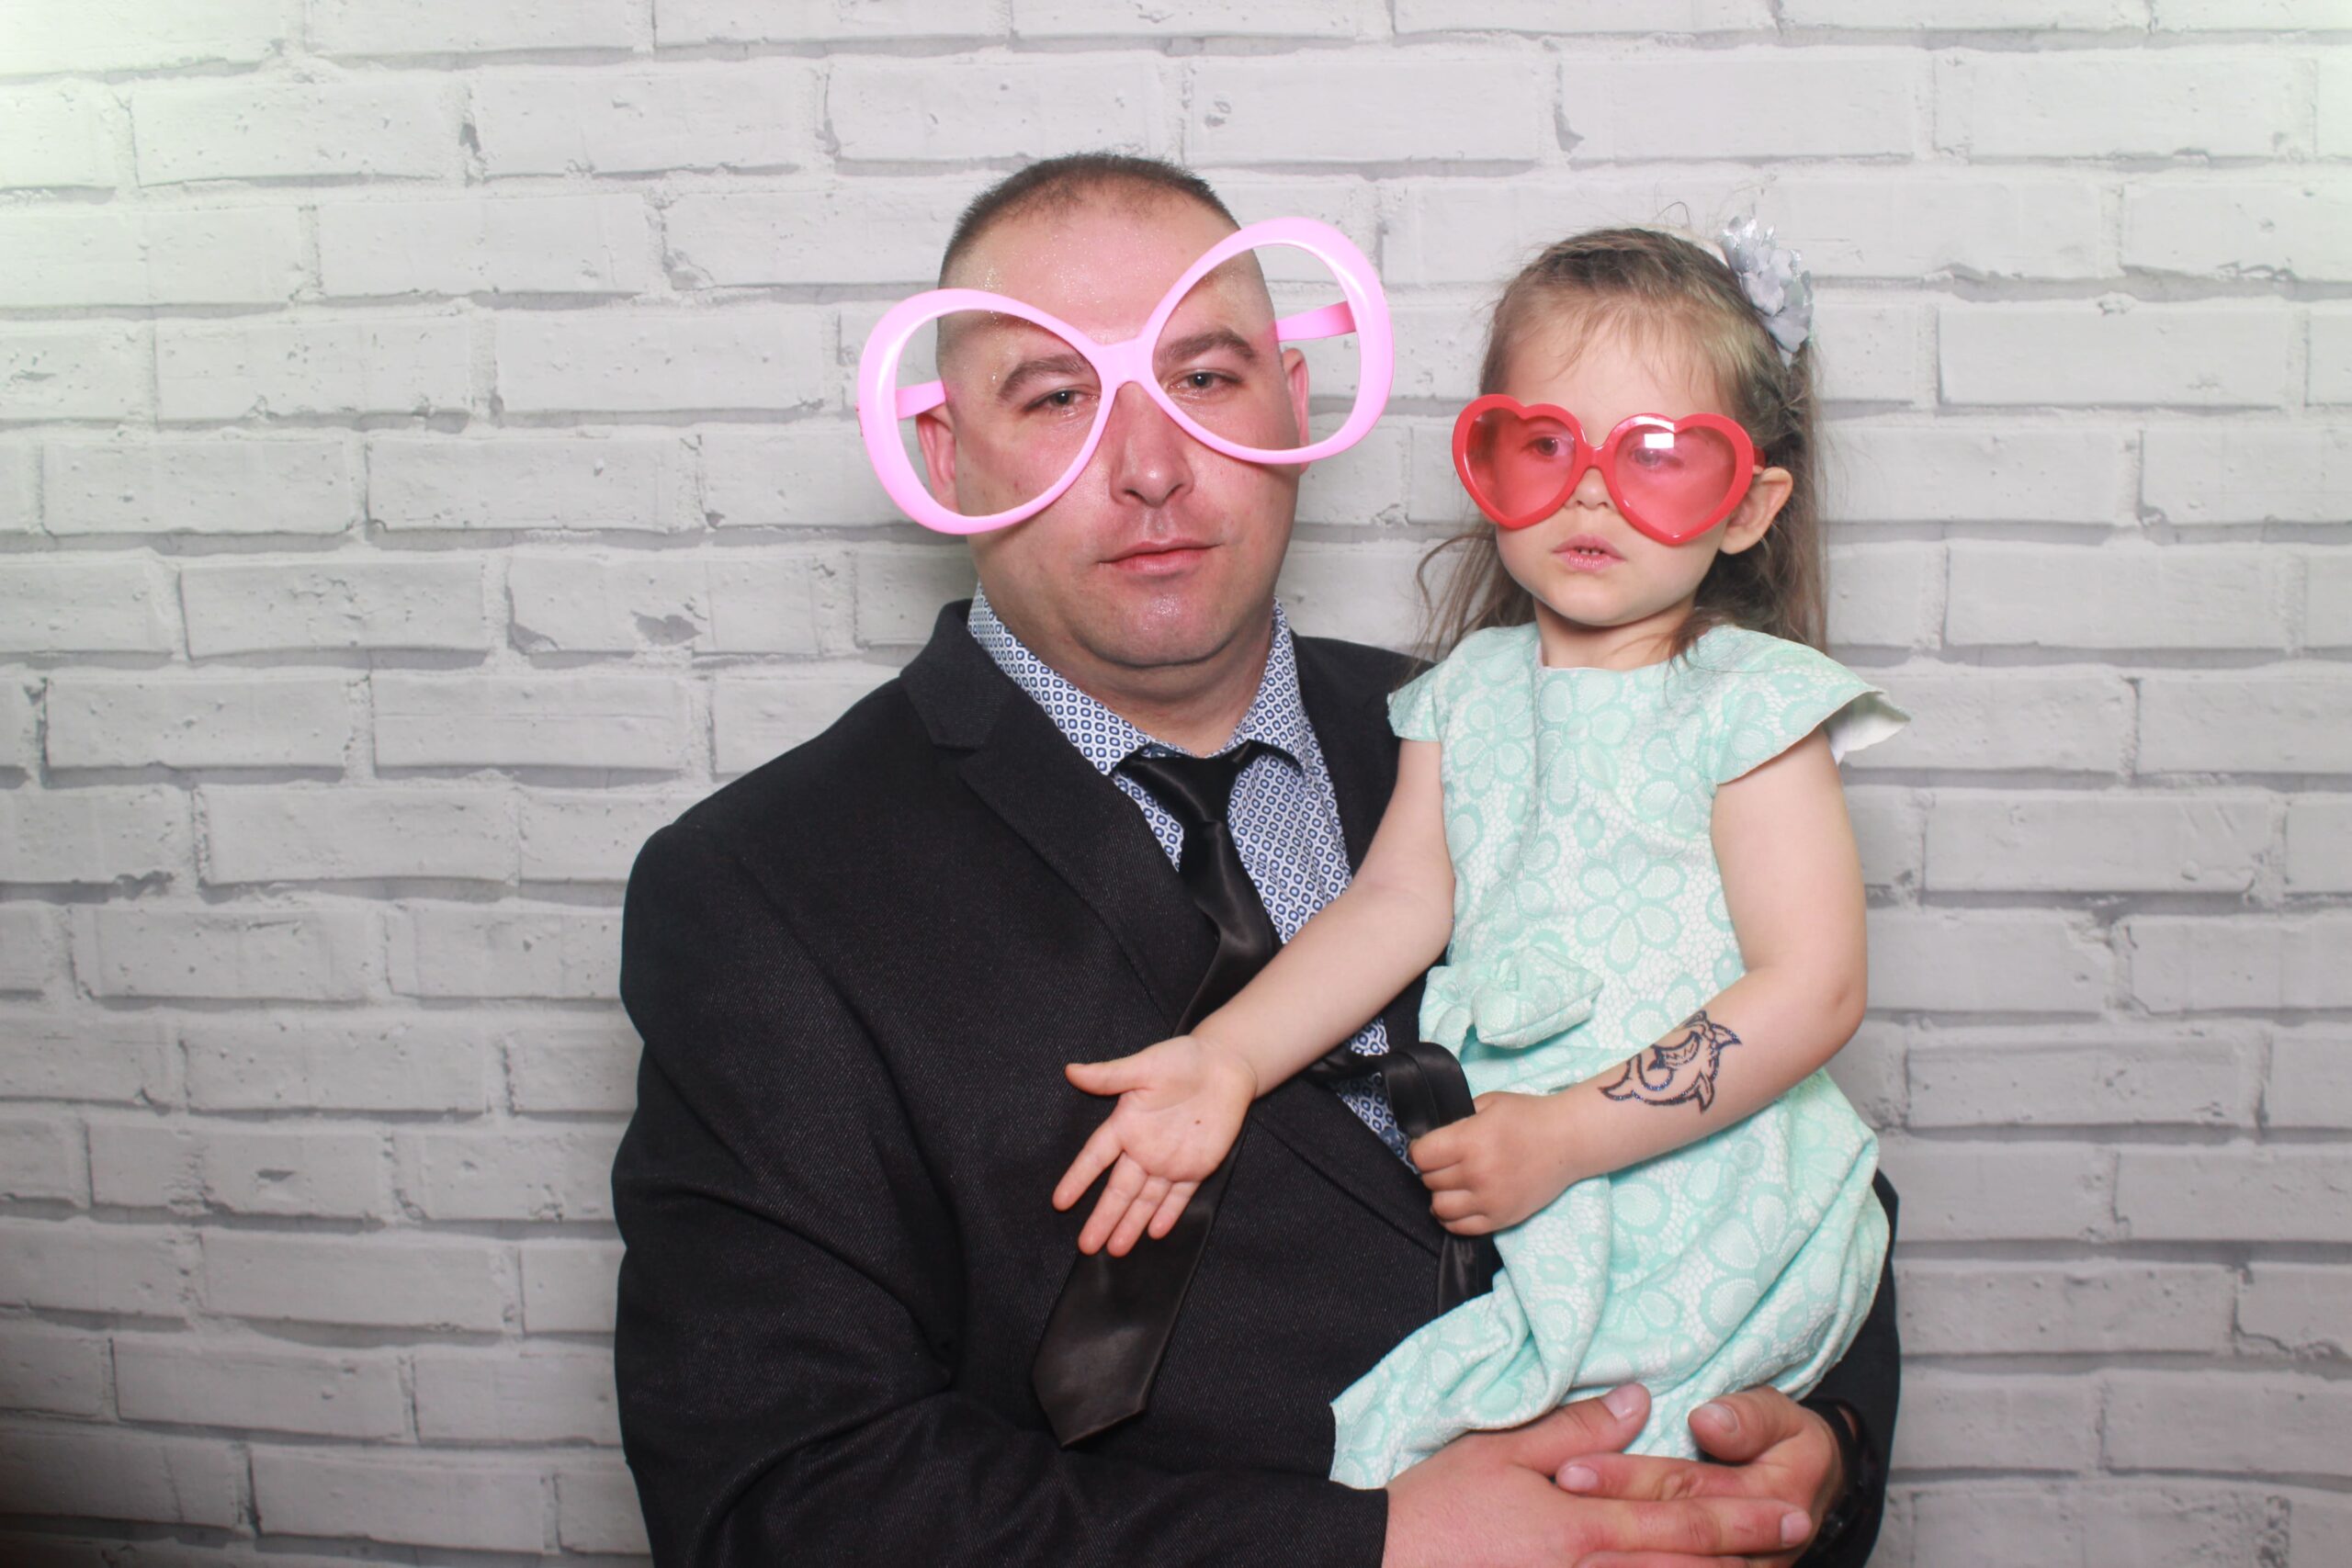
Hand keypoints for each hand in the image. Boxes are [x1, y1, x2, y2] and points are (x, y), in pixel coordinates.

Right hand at [1053, 1036, 1255, 1256]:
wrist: (1224, 1065)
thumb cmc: (1182, 1060)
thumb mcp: (1144, 1066)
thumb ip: (1109, 1076)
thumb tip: (1071, 1070)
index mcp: (1126, 1125)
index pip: (1096, 1158)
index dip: (1079, 1179)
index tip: (1060, 1202)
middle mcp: (1143, 1149)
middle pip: (1119, 1189)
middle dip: (1103, 1217)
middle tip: (1086, 1245)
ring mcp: (1169, 1161)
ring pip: (1145, 1200)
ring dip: (1131, 1224)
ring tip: (1114, 1250)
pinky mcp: (1196, 1167)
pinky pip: (1179, 1196)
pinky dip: (1168, 1214)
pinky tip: (1155, 1233)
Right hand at [1383, 1384, 1814, 1567]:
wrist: (1383, 1564)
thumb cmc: (1435, 1510)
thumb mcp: (1500, 1451)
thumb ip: (1575, 1429)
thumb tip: (1637, 1400)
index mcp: (1584, 1525)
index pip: (1680, 1516)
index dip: (1741, 1515)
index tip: (1791, 1510)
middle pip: (1689, 1567)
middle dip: (1748, 1554)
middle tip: (1800, 1537)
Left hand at [1410, 1090, 1581, 1234]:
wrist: (1569, 1141)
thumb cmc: (1528, 1117)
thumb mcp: (1488, 1104)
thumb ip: (1457, 1121)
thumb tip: (1431, 1138)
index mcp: (1470, 1141)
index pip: (1421, 1156)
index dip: (1420, 1149)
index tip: (1427, 1146)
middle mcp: (1477, 1173)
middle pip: (1429, 1180)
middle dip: (1431, 1170)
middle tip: (1444, 1162)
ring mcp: (1490, 1200)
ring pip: (1440, 1207)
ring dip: (1440, 1194)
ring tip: (1451, 1184)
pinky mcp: (1502, 1219)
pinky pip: (1461, 1228)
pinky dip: (1452, 1218)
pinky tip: (1459, 1203)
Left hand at [1551, 1386, 1846, 1567]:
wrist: (1804, 1494)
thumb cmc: (1780, 1441)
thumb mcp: (1778, 1417)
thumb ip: (1747, 1418)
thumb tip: (1706, 1421)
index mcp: (1773, 1496)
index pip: (1684, 1486)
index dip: (1625, 1478)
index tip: (1568, 1471)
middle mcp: (1760, 1548)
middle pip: (1669, 1530)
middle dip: (1606, 1516)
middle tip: (1551, 1501)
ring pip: (1676, 1565)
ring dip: (1622, 1558)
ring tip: (1570, 1554)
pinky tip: (1595, 1566)